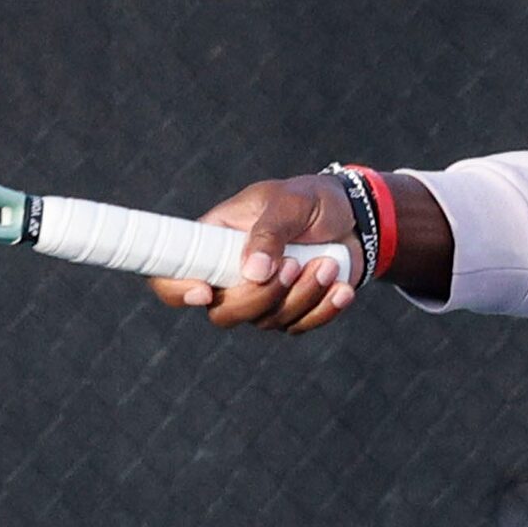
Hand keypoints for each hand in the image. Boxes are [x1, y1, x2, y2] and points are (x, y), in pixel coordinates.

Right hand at [146, 175, 360, 333]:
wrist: (355, 217)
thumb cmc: (313, 200)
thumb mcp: (290, 202)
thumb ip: (269, 232)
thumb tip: (253, 273)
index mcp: (214, 240)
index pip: (171, 272)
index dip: (175, 290)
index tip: (204, 292)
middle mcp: (230, 273)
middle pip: (222, 312)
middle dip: (261, 297)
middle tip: (295, 265)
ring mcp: (260, 296)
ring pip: (265, 321)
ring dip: (302, 296)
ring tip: (329, 263)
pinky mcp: (290, 310)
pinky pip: (297, 327)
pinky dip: (323, 310)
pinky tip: (342, 288)